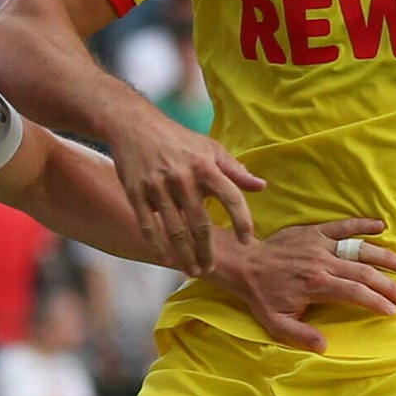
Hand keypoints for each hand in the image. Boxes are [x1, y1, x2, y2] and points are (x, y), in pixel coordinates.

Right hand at [107, 113, 264, 275]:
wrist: (133, 125)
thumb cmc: (178, 139)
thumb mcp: (210, 148)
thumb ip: (235, 170)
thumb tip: (261, 186)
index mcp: (205, 165)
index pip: (231, 197)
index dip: (242, 221)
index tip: (247, 241)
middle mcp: (182, 177)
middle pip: (200, 224)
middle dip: (207, 251)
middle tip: (211, 268)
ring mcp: (157, 186)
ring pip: (175, 230)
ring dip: (185, 255)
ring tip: (193, 270)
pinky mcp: (136, 193)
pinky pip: (148, 226)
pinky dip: (158, 246)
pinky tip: (167, 260)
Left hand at [211, 217, 395, 352]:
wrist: (244, 263)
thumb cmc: (262, 294)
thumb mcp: (276, 322)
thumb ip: (301, 336)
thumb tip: (325, 345)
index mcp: (316, 284)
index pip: (355, 293)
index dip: (376, 302)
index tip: (392, 311)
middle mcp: (322, 262)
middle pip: (363, 273)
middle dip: (388, 285)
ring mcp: (319, 244)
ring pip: (358, 248)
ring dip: (383, 256)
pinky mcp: (314, 231)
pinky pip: (342, 226)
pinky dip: (361, 224)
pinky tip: (380, 226)